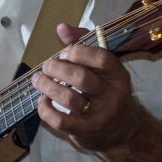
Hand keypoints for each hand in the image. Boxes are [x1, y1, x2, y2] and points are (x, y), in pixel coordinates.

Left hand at [31, 23, 147, 152]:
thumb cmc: (108, 93)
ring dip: (48, 87)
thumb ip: (84, 44)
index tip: (63, 53)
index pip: (102, 59)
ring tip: (38, 80)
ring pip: (69, 99)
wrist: (123, 133)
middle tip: (47, 66)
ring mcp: (99, 116)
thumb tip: (61, 27)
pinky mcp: (85, 132)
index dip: (78, 52)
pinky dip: (45, 110)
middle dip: (58, 68)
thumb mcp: (103, 70)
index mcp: (118, 76)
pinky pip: (60, 121)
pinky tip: (42, 101)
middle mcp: (111, 96)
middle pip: (81, 78)